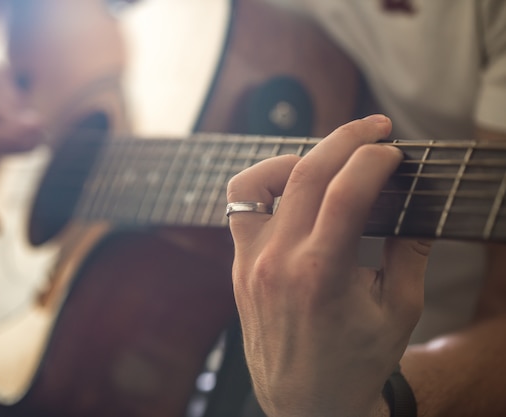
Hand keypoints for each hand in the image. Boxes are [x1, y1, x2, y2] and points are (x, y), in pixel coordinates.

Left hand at [227, 115, 430, 416]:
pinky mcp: (239, 266)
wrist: (306, 403)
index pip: (346, 191)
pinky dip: (263, 184)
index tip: (394, 153)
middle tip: (375, 128)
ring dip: (297, 156)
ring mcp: (251, 262)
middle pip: (307, 173)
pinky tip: (291, 187)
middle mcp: (278, 262)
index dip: (375, 160)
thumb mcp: (399, 311)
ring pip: (259, 181)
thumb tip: (412, 206)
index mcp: (321, 275)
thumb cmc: (355, 362)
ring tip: (328, 158)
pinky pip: (240, 207)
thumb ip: (409, 252)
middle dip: (347, 139)